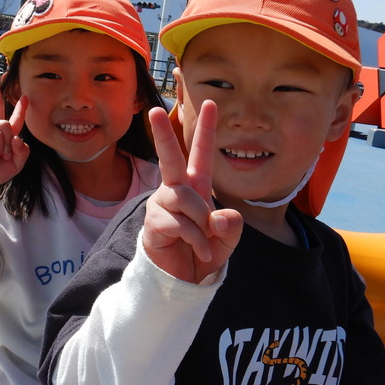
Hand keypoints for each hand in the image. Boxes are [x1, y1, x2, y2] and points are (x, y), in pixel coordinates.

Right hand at [142, 100, 242, 282]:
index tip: (211, 102)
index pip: (201, 154)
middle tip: (154, 110)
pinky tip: (197, 251)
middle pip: (170, 159)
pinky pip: (180, 223)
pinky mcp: (153, 223)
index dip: (206, 129)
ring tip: (204, 240)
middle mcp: (176, 191)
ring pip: (185, 198)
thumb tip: (219, 217)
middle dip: (163, 134)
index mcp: (196, 187)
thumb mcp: (227, 240)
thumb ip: (230, 227)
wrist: (184, 281)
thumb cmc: (204, 253)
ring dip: (201, 221)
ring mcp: (162, 205)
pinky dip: (195, 240)